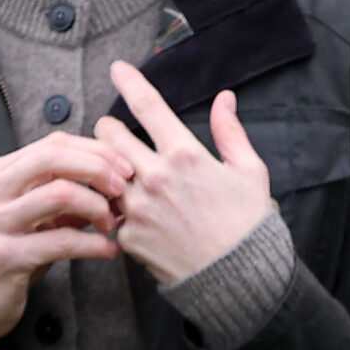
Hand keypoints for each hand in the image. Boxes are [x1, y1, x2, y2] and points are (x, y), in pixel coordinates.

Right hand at [0, 136, 131, 349]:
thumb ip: (64, 196)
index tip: (124, 167)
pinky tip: (109, 250)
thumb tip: (113, 181)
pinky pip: (61, 241)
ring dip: (97, 206)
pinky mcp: (6, 256)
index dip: (94, 151)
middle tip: (123, 187)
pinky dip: (93, 244)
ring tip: (112, 223)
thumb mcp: (33, 218)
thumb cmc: (8, 255)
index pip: (52, 144)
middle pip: (53, 157)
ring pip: (59, 193)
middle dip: (98, 167)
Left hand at [96, 68, 274, 287]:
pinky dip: (112, 207)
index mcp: (185, 155)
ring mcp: (137, 208)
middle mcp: (155, 177)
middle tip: (119, 136)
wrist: (239, 280)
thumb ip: (231, 132)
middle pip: (108, 133)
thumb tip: (224, 99)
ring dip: (106, 168)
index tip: (117, 69)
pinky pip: (108, 211)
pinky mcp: (128, 236)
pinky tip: (127, 211)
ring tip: (120, 175)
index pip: (148, 105)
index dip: (130, 81)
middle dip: (111, 130)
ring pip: (100, 171)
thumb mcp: (250, 172)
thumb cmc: (248, 226)